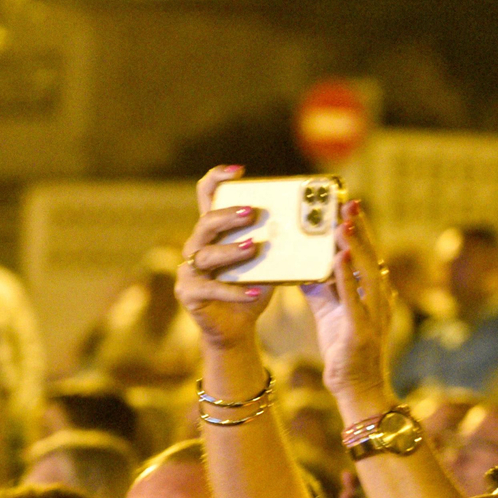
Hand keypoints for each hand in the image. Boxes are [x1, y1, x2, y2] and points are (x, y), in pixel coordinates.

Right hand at [175, 165, 271, 348]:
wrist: (237, 326)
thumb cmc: (252, 288)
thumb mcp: (267, 264)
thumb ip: (277, 245)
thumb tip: (308, 226)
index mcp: (213, 232)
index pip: (207, 196)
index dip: (217, 179)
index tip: (238, 170)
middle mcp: (196, 246)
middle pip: (206, 222)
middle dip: (228, 215)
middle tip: (251, 213)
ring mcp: (189, 270)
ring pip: (207, 254)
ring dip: (231, 250)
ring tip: (253, 248)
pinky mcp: (189, 293)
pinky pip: (211, 288)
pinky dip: (235, 290)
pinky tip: (255, 292)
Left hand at [301, 200, 396, 416]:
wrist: (357, 389)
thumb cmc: (344, 350)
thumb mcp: (329, 312)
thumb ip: (320, 288)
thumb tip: (301, 265)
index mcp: (373, 293)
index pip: (367, 255)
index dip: (360, 230)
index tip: (348, 205)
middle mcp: (379, 299)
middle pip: (371, 257)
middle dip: (360, 229)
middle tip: (347, 202)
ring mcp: (374, 315)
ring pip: (367, 272)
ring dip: (356, 246)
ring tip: (342, 223)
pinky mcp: (362, 330)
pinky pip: (354, 298)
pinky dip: (347, 277)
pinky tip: (339, 258)